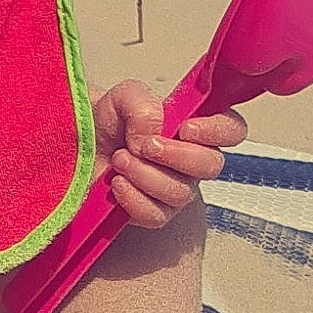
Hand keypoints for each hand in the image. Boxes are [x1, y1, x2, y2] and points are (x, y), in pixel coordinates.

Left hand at [91, 80, 247, 228]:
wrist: (81, 144)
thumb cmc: (109, 122)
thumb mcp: (123, 98)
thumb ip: (143, 104)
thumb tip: (153, 134)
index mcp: (195, 127)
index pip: (232, 130)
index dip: (218, 131)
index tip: (187, 128)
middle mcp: (192, 160)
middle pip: (212, 166)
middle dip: (175, 155)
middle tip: (143, 145)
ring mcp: (176, 188)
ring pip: (181, 192)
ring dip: (145, 174)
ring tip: (119, 159)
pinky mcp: (154, 212)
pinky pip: (156, 215)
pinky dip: (133, 198)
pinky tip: (116, 183)